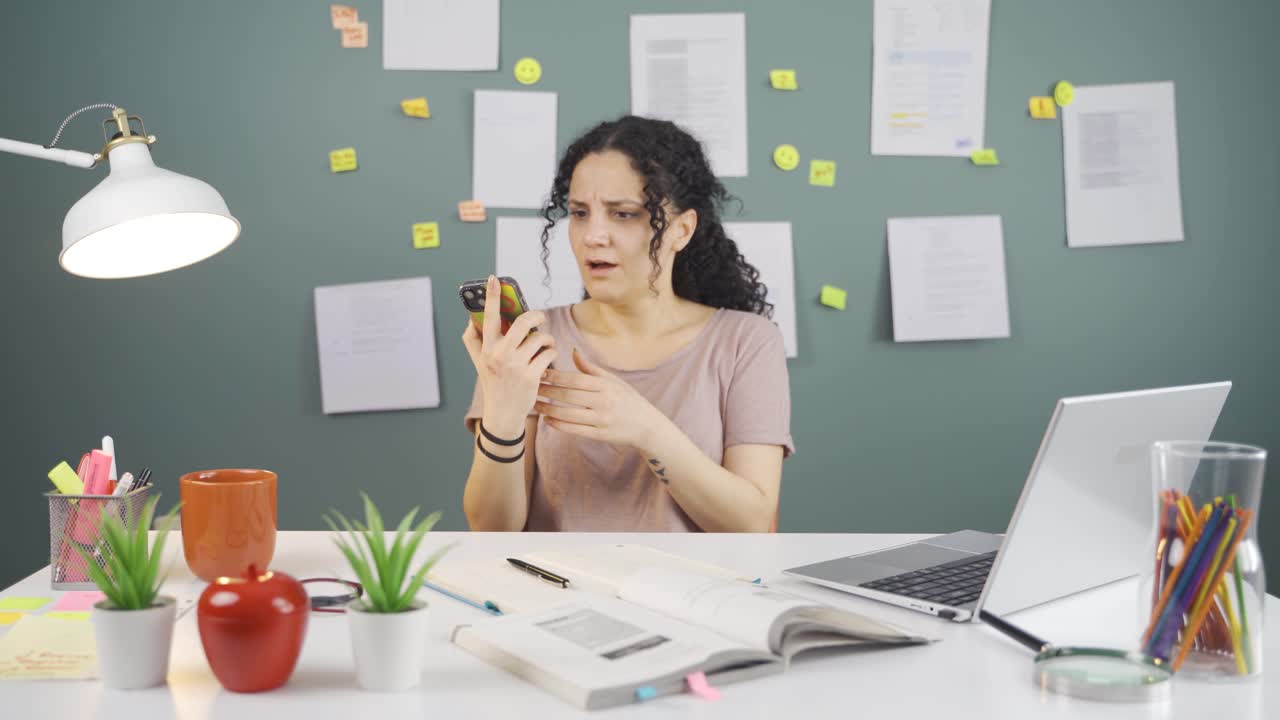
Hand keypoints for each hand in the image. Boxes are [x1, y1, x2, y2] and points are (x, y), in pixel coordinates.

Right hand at [461, 275, 557, 435]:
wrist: (503, 415)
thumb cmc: (493, 384)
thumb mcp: (479, 363)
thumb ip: (474, 341)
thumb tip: (471, 319)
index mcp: (487, 349)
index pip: (488, 317)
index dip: (491, 296)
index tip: (494, 278)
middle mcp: (500, 355)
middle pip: (522, 322)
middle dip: (535, 316)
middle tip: (539, 318)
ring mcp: (517, 366)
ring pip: (540, 338)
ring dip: (546, 339)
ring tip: (545, 345)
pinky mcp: (532, 376)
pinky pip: (549, 353)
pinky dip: (552, 353)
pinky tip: (547, 359)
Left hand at [535, 347, 666, 451]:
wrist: (647, 426)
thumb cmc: (628, 399)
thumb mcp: (613, 381)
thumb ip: (591, 368)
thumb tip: (572, 351)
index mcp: (606, 385)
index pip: (575, 379)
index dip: (555, 376)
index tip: (540, 373)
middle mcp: (604, 401)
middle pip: (569, 396)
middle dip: (547, 392)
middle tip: (531, 388)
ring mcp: (602, 420)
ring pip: (568, 414)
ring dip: (548, 409)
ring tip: (535, 405)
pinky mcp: (600, 435)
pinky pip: (575, 430)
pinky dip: (559, 425)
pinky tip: (547, 420)